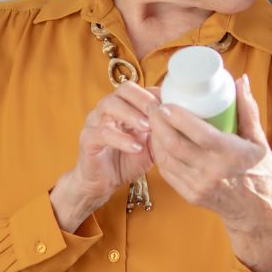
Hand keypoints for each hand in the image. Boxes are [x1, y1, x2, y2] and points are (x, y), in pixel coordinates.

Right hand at [51, 82, 160, 232]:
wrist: (103, 183)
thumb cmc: (127, 160)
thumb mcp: (151, 144)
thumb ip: (161, 130)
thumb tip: (184, 119)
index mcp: (123, 106)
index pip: (138, 88)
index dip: (154, 93)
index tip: (171, 104)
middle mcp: (107, 109)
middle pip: (123, 90)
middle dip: (143, 99)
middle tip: (158, 112)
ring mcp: (94, 122)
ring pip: (109, 106)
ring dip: (131, 114)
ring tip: (148, 127)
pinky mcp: (87, 139)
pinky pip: (102, 133)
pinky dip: (121, 139)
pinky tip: (136, 147)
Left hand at [148, 75, 271, 271]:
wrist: (256, 211)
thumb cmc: (259, 171)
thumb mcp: (259, 140)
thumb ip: (248, 110)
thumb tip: (241, 80)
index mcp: (230, 155)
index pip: (199, 134)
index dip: (178, 117)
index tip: (166, 102)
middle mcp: (212, 172)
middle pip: (175, 145)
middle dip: (158, 123)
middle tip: (152, 106)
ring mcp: (199, 186)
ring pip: (167, 159)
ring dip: (155, 137)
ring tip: (151, 120)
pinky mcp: (190, 195)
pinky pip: (168, 172)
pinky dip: (160, 154)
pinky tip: (157, 140)